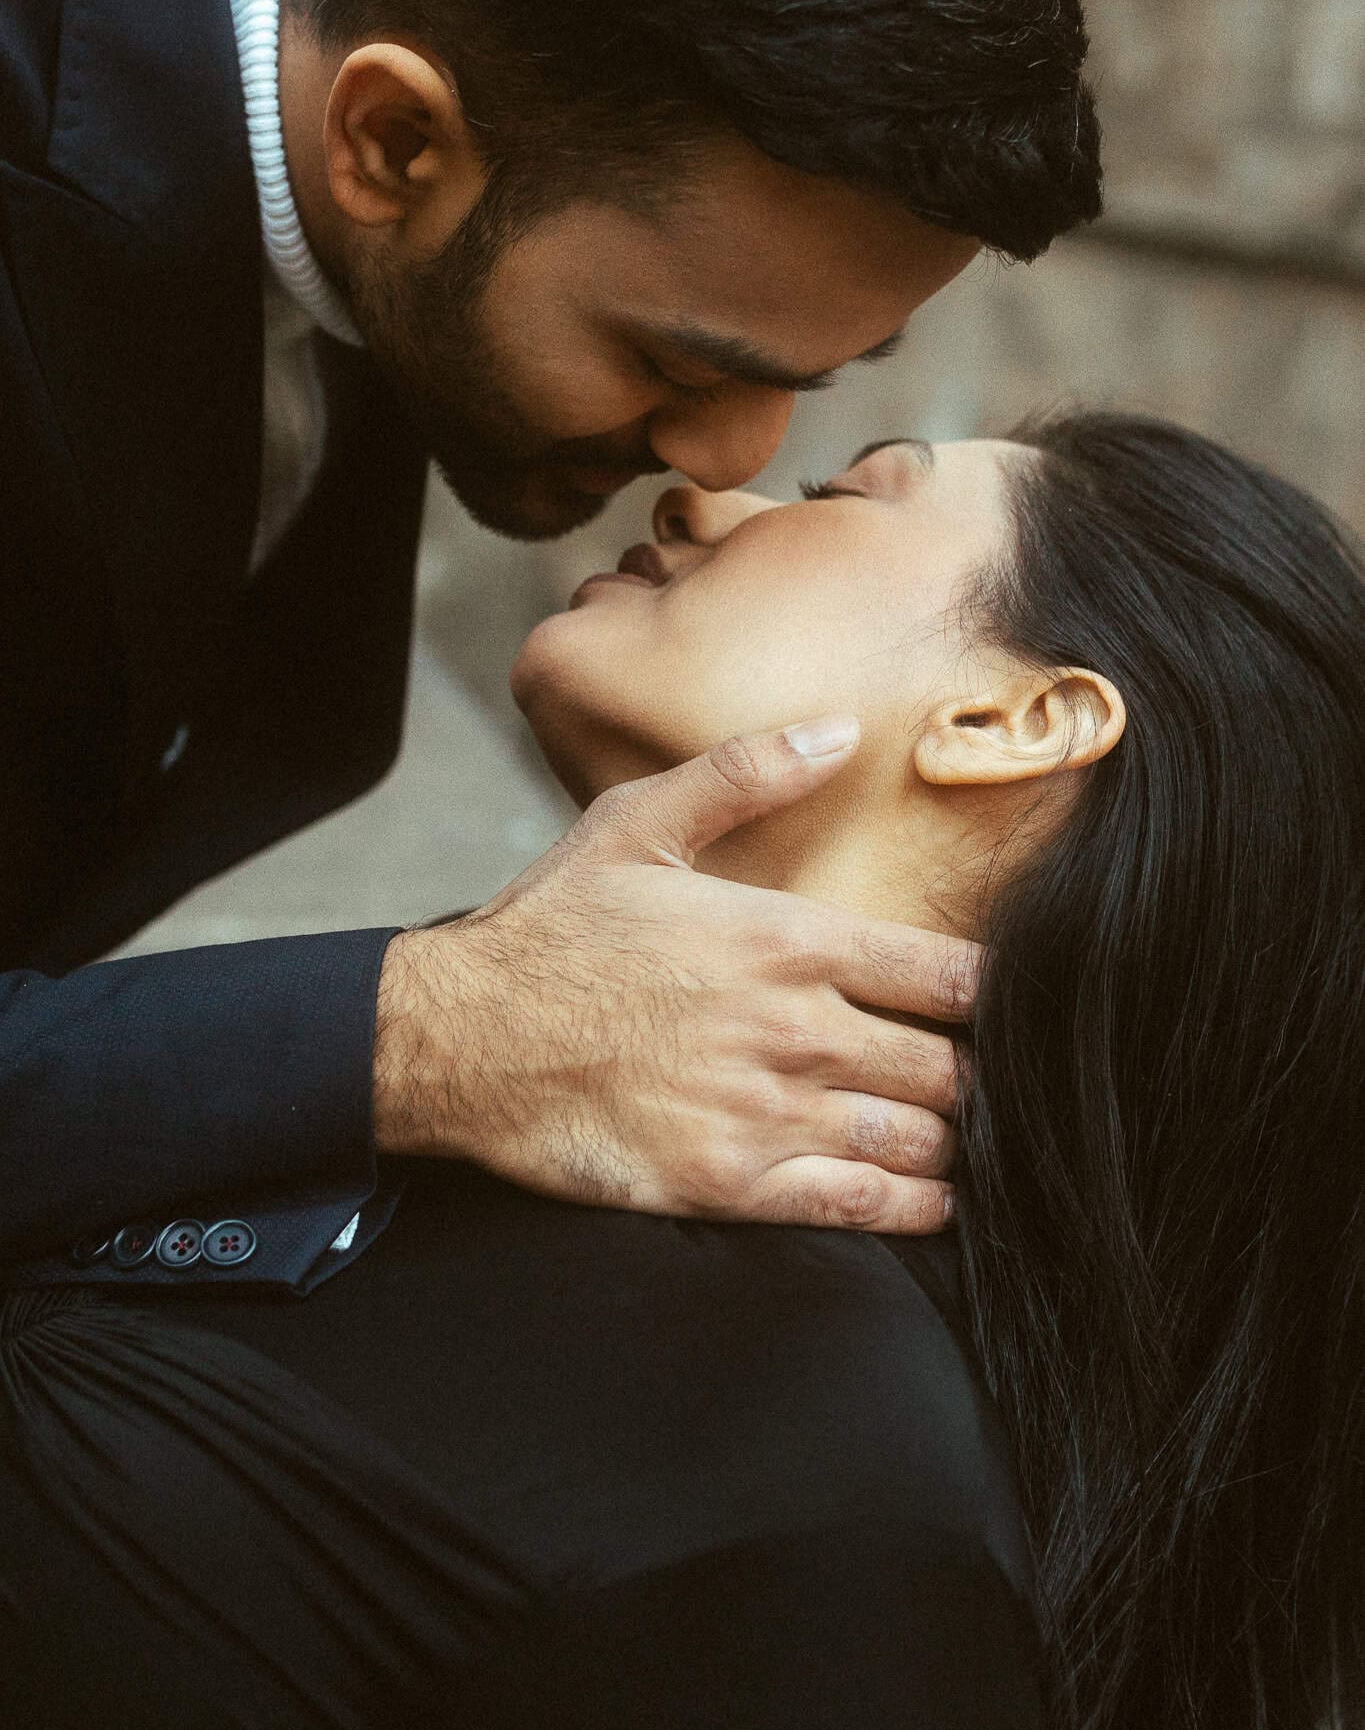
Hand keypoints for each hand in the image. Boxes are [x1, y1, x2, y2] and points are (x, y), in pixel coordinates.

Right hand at [374, 717, 976, 1231]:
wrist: (460, 1037)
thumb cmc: (550, 928)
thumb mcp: (638, 821)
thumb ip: (748, 772)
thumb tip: (842, 728)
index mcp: (789, 940)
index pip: (949, 975)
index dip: (992, 994)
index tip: (997, 1003)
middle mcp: (795, 1029)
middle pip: (949, 1066)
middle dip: (978, 1074)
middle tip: (987, 1077)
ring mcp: (767, 1112)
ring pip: (918, 1139)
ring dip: (953, 1139)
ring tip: (961, 1133)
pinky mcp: (731, 1183)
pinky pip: (860, 1205)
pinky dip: (913, 1205)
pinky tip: (931, 1196)